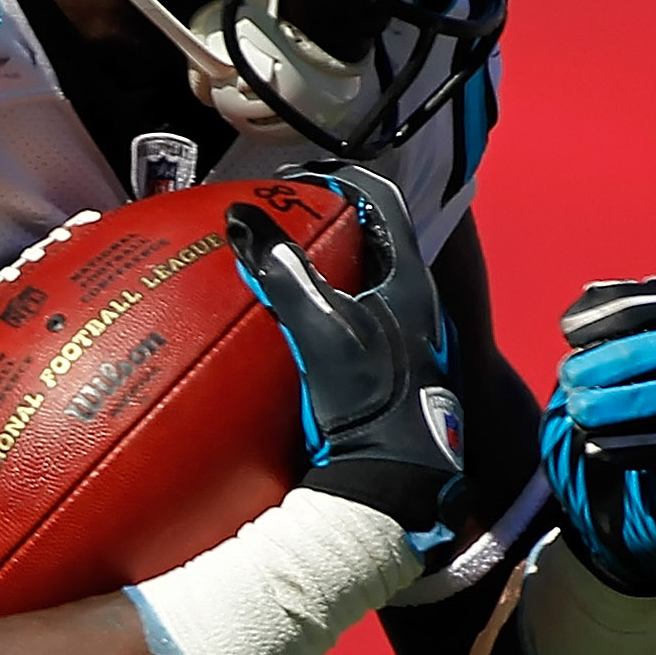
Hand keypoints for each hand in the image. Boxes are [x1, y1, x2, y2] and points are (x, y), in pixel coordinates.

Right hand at [229, 164, 467, 565]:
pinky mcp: (388, 360)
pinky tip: (292, 314)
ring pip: (364, 273)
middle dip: (325, 219)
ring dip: (325, 260)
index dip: (337, 179)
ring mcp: (403, 332)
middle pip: (371, 236)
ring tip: (279, 259)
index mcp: (408, 280)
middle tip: (279, 216)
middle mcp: (414, 299)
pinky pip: (355, 307)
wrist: (393, 475)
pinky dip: (325, 296)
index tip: (292, 181)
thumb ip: (281, 272)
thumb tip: (241, 218)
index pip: (380, 201)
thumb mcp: (319, 328)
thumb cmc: (369, 399)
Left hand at [543, 279, 655, 596]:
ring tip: (577, 412)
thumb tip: (593, 290)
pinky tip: (594, 449)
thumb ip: (595, 346)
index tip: (569, 330)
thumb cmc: (607, 446)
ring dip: (623, 399)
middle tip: (568, 376)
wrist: (623, 525)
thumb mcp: (590, 392)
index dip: (624, 308)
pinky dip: (634, 446)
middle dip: (623, 354)